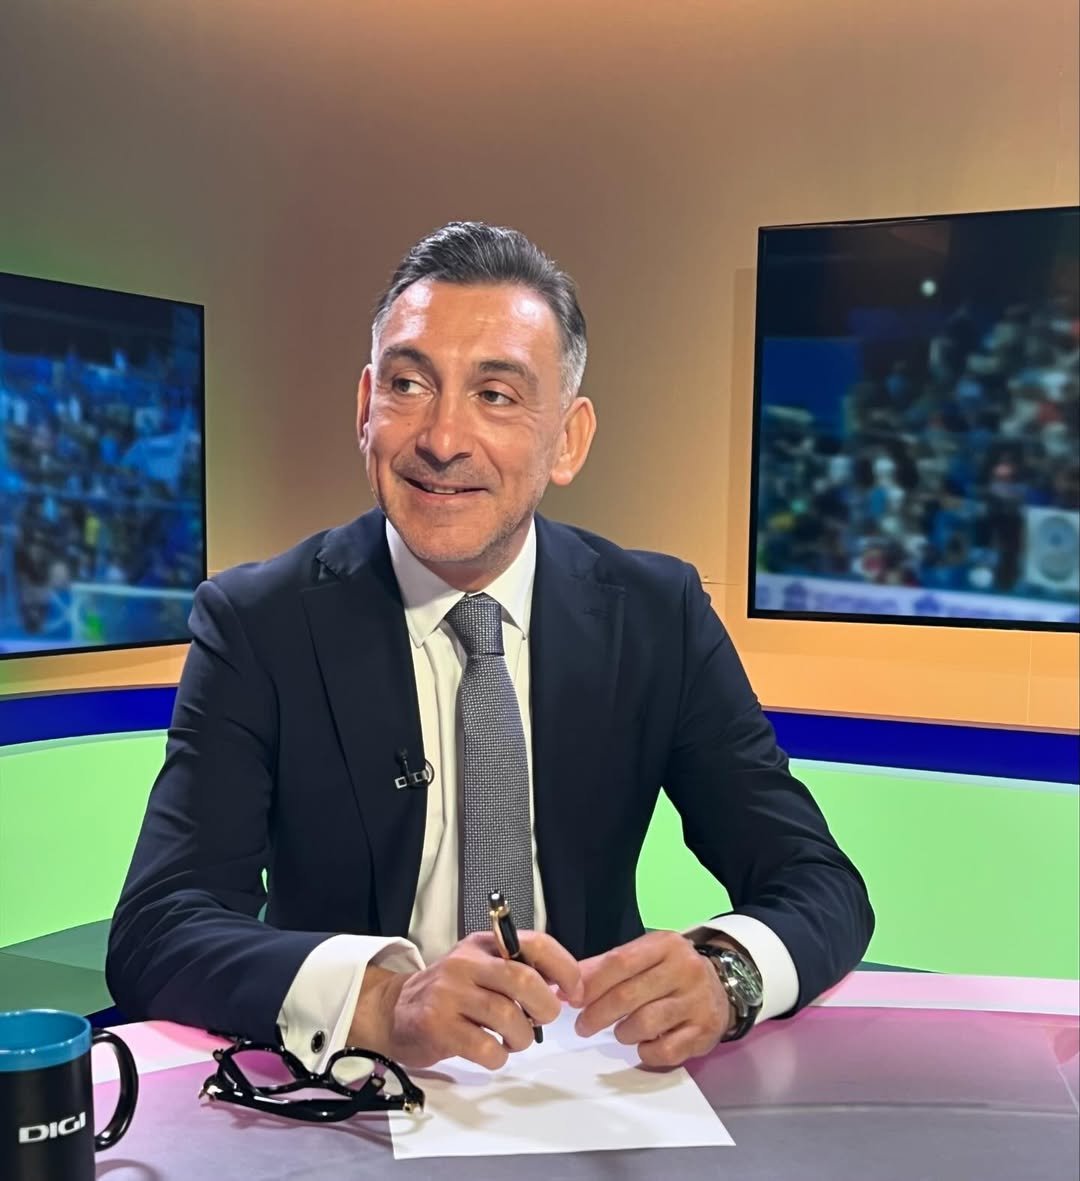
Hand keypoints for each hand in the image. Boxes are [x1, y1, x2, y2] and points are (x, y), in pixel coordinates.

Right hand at [349, 931, 583, 1070]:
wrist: (393, 1010)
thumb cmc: (449, 992)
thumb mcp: (480, 966)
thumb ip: (518, 969)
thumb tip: (562, 988)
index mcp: (483, 944)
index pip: (534, 943)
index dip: (563, 966)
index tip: (573, 989)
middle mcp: (466, 964)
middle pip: (522, 979)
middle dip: (545, 1006)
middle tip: (544, 1019)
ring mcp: (449, 994)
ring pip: (507, 1016)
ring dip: (522, 1037)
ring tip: (515, 1040)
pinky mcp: (437, 1027)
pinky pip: (485, 1047)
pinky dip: (499, 1057)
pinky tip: (492, 1052)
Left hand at [574, 930, 732, 1066]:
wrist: (722, 986)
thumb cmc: (671, 971)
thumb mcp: (643, 956)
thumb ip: (604, 968)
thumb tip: (567, 987)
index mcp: (666, 945)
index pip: (620, 962)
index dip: (592, 984)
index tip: (573, 999)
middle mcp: (685, 970)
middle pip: (629, 995)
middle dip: (598, 1014)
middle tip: (582, 1026)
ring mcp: (698, 1002)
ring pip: (646, 1023)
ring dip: (622, 1033)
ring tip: (618, 1032)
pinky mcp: (705, 1032)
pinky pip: (666, 1050)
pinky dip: (646, 1052)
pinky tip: (642, 1045)